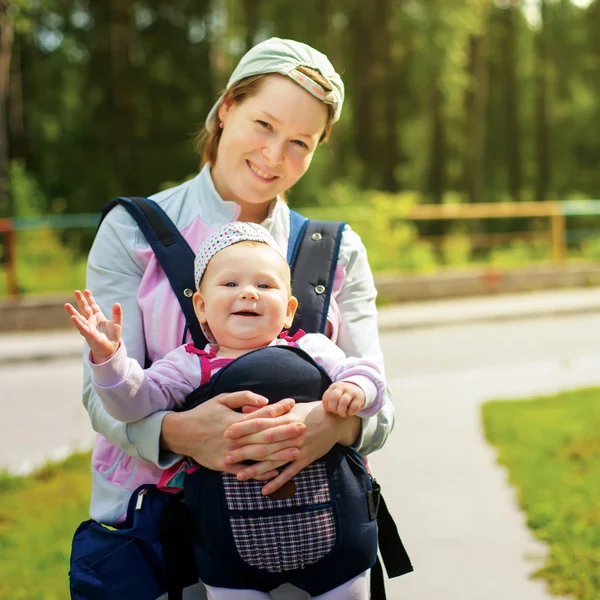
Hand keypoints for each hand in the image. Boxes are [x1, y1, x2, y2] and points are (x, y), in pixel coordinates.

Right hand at [64, 289, 121, 362]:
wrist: (110, 349)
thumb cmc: (112, 336)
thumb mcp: (117, 323)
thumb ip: (117, 314)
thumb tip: (117, 303)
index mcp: (98, 317)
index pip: (93, 306)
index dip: (90, 298)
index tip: (86, 290)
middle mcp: (91, 321)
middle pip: (85, 309)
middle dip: (81, 300)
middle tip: (76, 291)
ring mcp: (89, 327)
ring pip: (80, 318)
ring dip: (73, 312)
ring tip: (66, 305)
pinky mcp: (89, 335)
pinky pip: (82, 328)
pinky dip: (78, 323)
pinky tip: (73, 317)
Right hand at [160, 394, 304, 481]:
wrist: (182, 433)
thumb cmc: (204, 413)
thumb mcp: (222, 399)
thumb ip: (244, 397)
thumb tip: (265, 400)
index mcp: (236, 419)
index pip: (261, 413)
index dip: (279, 408)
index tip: (293, 403)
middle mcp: (235, 436)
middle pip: (265, 434)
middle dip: (286, 431)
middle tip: (304, 427)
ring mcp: (230, 452)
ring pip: (259, 454)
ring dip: (279, 453)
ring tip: (297, 450)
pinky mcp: (224, 466)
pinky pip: (246, 471)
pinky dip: (261, 472)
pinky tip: (276, 472)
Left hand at [227, 401, 360, 494]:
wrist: (335, 420)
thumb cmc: (309, 411)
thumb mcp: (289, 407)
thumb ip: (268, 411)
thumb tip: (245, 410)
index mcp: (285, 418)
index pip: (260, 423)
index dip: (244, 428)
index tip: (227, 432)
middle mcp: (290, 434)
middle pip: (264, 444)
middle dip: (245, 450)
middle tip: (227, 457)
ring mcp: (298, 448)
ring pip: (275, 460)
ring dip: (257, 469)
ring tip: (239, 476)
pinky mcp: (306, 459)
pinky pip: (290, 472)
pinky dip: (277, 481)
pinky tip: (264, 490)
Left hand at [322, 381, 365, 416]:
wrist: (357, 389)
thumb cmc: (342, 395)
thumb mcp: (334, 394)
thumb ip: (329, 400)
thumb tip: (327, 410)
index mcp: (334, 386)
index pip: (326, 397)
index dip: (326, 406)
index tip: (330, 410)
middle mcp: (342, 387)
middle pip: (334, 397)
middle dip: (333, 408)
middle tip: (336, 412)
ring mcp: (351, 391)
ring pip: (344, 401)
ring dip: (341, 411)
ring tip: (342, 414)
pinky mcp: (359, 398)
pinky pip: (353, 407)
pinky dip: (350, 412)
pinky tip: (349, 413)